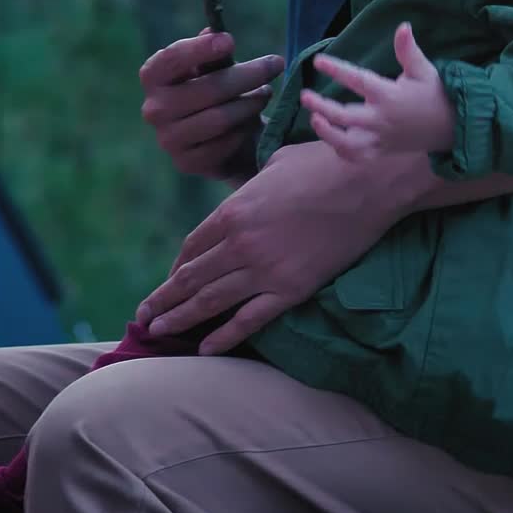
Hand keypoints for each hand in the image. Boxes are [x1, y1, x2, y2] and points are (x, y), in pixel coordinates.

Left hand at [135, 140, 417, 352]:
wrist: (369, 181)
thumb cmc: (325, 163)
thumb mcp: (275, 163)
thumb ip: (252, 185)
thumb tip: (249, 191)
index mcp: (232, 211)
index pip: (192, 246)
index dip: (176, 266)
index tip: (168, 279)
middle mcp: (239, 244)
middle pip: (190, 278)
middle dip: (163, 299)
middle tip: (143, 316)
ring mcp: (263, 270)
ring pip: (210, 303)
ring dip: (180, 319)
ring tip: (158, 332)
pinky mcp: (290, 290)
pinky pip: (248, 320)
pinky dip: (224, 338)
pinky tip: (206, 349)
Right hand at [140, 29, 283, 179]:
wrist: (221, 139)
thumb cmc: (216, 92)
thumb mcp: (215, 69)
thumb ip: (213, 54)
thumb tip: (213, 31)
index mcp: (154, 77)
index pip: (171, 59)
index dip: (200, 48)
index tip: (230, 41)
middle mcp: (154, 109)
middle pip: (207, 89)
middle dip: (247, 75)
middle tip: (276, 64)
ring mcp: (168, 139)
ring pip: (220, 118)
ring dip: (251, 104)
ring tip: (267, 92)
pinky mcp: (187, 163)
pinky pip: (225, 143)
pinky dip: (245, 130)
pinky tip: (254, 121)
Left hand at [301, 22, 454, 160]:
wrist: (453, 127)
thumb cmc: (436, 94)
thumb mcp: (424, 70)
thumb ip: (408, 50)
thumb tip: (403, 26)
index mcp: (389, 95)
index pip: (357, 80)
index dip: (336, 69)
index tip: (318, 61)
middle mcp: (381, 119)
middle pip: (343, 116)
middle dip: (321, 106)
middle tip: (304, 95)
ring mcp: (381, 138)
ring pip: (347, 142)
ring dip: (327, 133)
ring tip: (314, 119)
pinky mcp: (383, 151)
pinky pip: (358, 157)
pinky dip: (342, 151)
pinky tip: (332, 138)